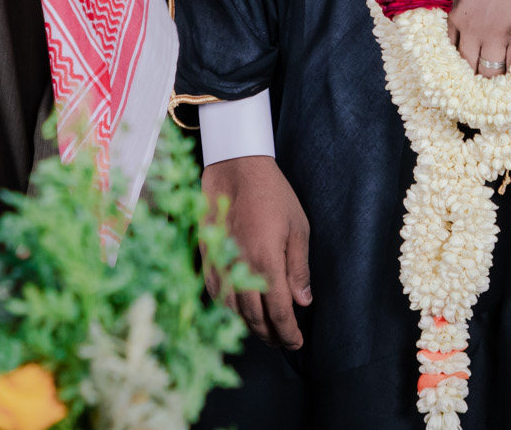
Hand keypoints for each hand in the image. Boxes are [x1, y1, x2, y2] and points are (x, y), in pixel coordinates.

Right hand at [201, 156, 310, 348]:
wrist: (236, 168)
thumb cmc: (272, 194)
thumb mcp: (298, 228)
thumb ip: (299, 269)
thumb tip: (303, 302)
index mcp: (267, 263)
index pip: (279, 312)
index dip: (288, 333)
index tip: (296, 343)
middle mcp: (241, 269)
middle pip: (254, 318)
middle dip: (270, 335)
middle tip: (282, 341)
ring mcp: (221, 264)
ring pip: (232, 310)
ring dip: (249, 326)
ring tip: (264, 330)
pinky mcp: (207, 257)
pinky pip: (217, 294)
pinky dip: (229, 309)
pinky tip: (240, 310)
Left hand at [447, 0, 510, 77]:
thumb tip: (448, 15)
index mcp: (453, 9)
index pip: (445, 49)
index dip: (452, 61)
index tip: (459, 68)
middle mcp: (471, 26)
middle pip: (466, 65)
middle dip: (471, 75)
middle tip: (478, 83)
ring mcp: (498, 33)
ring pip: (490, 72)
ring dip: (493, 77)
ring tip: (499, 84)